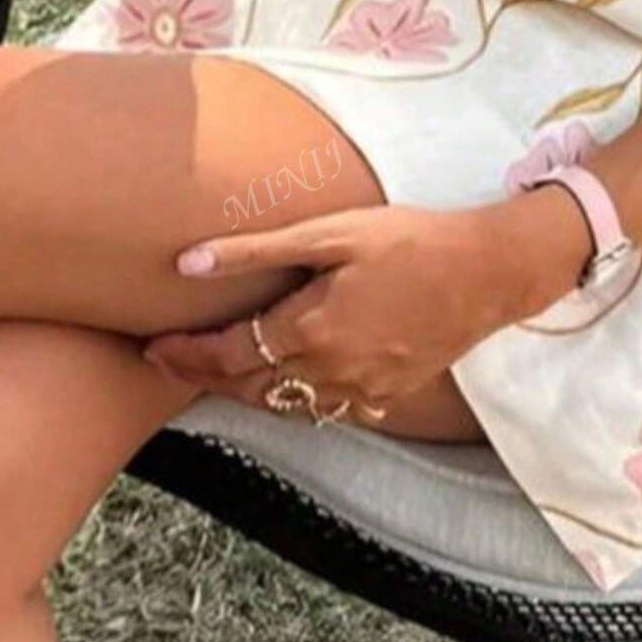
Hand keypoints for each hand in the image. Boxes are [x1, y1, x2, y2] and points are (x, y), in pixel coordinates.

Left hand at [140, 188, 592, 424]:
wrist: (490, 271)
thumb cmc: (414, 240)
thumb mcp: (333, 232)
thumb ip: (257, 251)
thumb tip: (188, 263)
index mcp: (310, 330)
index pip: (226, 355)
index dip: (183, 354)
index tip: (152, 347)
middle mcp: (331, 371)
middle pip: (248, 387)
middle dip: (202, 376)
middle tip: (167, 362)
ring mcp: (363, 387)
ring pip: (286, 405)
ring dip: (246, 392)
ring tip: (216, 374)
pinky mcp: (389, 391)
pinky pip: (328, 409)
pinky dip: (297, 401)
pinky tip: (289, 385)